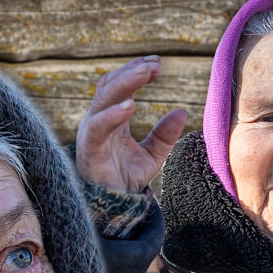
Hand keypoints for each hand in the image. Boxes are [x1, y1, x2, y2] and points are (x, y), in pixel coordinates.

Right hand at [75, 55, 188, 192]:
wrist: (113, 208)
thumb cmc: (125, 179)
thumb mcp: (152, 155)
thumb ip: (165, 134)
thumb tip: (182, 112)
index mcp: (111, 119)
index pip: (119, 86)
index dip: (136, 72)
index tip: (157, 64)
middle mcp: (98, 121)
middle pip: (110, 86)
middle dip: (131, 71)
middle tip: (154, 64)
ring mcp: (92, 133)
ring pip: (103, 99)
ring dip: (124, 83)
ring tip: (145, 73)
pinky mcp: (90, 149)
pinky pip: (98, 127)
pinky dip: (113, 115)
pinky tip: (130, 105)